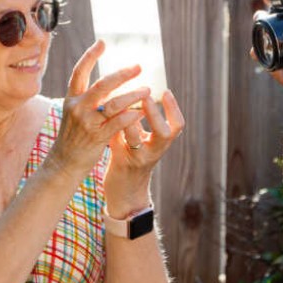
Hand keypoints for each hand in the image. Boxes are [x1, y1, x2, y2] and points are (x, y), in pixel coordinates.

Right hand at [49, 40, 151, 176]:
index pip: (80, 71)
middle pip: (102, 85)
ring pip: (114, 104)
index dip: (90, 55)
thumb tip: (109, 81)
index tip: (102, 42)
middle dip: (122, 74)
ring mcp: (87, 122)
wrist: (64, 162)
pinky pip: (118, 123)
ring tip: (147, 90)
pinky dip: (132, 116)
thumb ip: (88, 97)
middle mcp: (78, 107)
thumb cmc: (74, 135)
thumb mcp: (74, 112)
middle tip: (138, 67)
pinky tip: (141, 112)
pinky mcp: (97, 137)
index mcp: (72, 98)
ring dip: (133, 96)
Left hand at [104, 90, 184, 216]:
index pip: (177, 126)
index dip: (173, 109)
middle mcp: (154, 151)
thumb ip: (136, 119)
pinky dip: (113, 131)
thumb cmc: (131, 158)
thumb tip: (129, 90)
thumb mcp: (139, 139)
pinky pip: (118, 145)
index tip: (166, 91)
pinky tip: (105, 119)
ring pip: (137, 140)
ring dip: (130, 121)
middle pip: (165, 133)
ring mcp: (138, 159)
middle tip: (146, 96)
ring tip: (122, 106)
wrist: (125, 191)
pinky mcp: (121, 164)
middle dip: (155, 114)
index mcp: (161, 143)